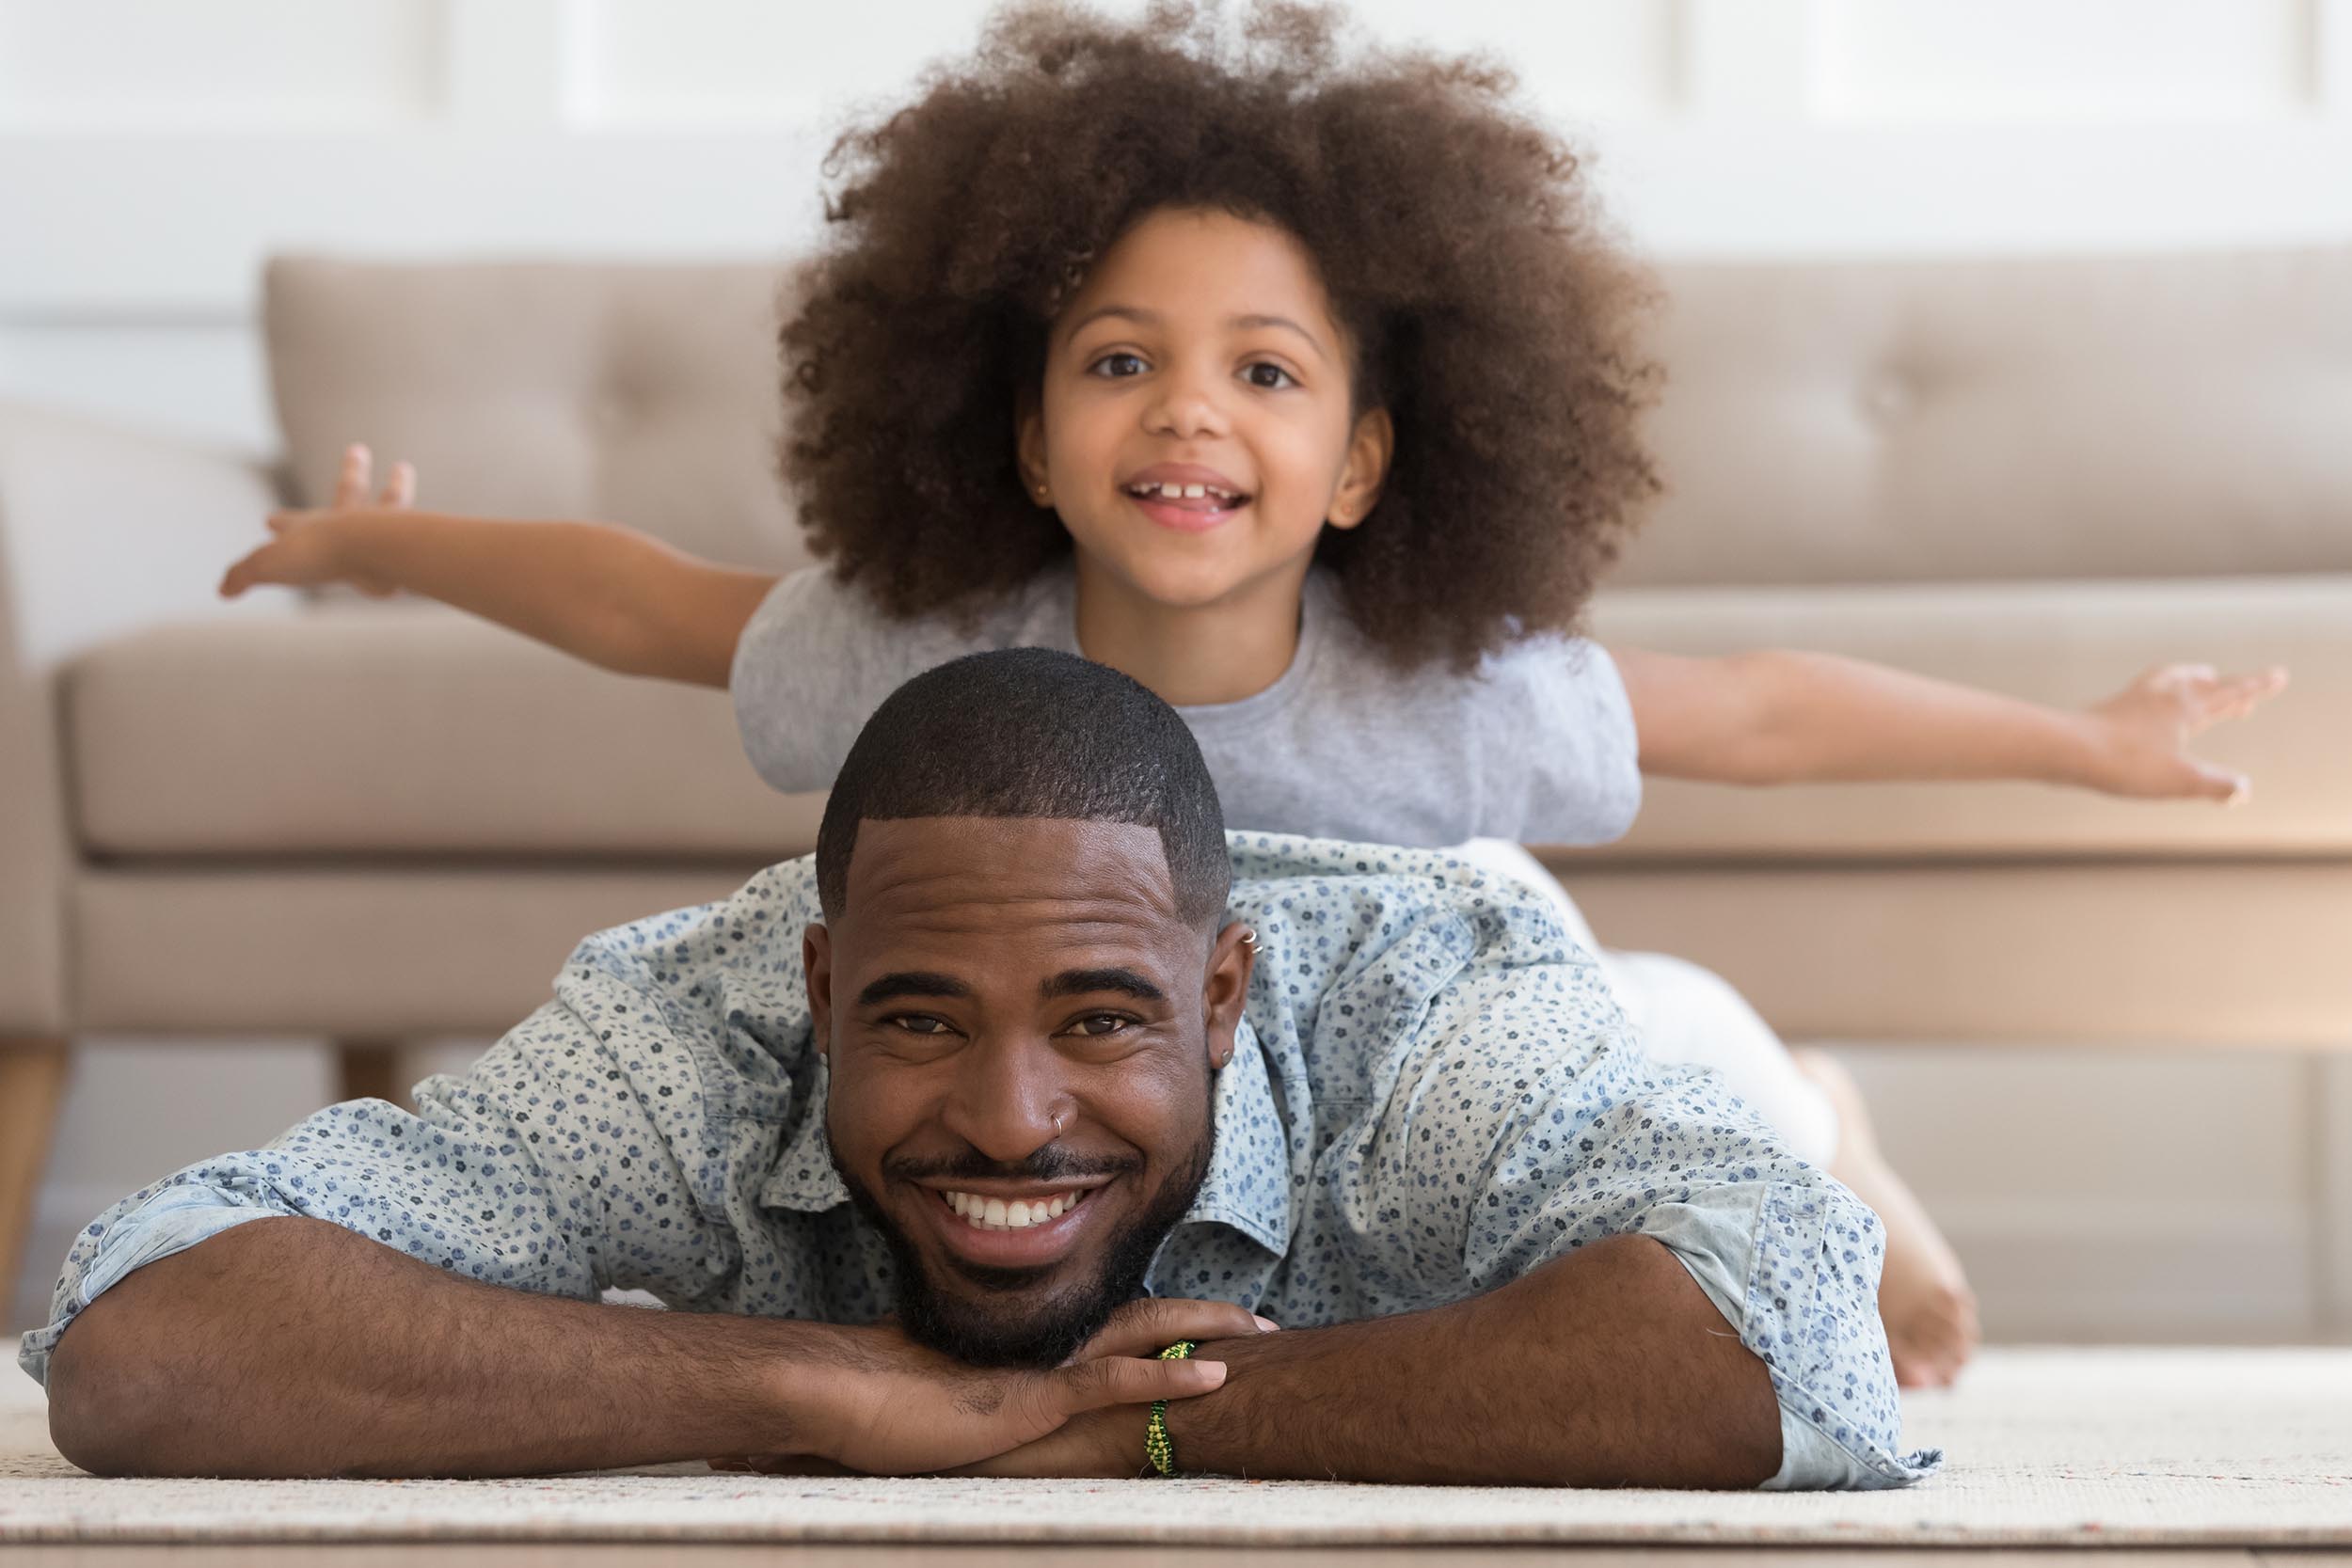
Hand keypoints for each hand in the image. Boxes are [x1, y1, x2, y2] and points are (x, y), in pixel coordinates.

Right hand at [219, 442, 414, 598]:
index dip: (282, 523)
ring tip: (404, 468)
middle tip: (357, 448)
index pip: (294, 522)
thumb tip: (223, 590)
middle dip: (351, 471)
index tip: (270, 519)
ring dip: (397, 485)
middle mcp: (349, 523)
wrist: (371, 551)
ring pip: (392, 501)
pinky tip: (427, 543)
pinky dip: (416, 542)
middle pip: (349, 489)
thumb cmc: (318, 553)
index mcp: (314, 526)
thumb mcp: (266, 564)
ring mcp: (382, 531)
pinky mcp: (408, 548)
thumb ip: (243, 575)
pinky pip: (414, 542)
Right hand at [709, 1298, 1271, 1478]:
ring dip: (1204, 1335)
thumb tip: (1008, 1405)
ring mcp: (1043, 1371)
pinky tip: (1212, 1377)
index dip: (1168, 1321)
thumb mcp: (957, 1400)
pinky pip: (1113, 1384)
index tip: (1215, 1326)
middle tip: (1261, 1321)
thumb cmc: (884, 1402)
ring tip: (1258, 1334)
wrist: (840, 1395)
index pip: (1116, 1325)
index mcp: (1033, 1345)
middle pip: (1144, 1319)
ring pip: (1143, 1339)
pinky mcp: (1033, 1400)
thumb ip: (994, 1396)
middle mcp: (1046, 1346)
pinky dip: (1167, 1380)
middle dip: (1206, 1319)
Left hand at [2076, 662, 2287, 801]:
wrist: (2068, 748)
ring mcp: (2135, 697)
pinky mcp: (2111, 706)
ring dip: (2194, 677)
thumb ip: (2215, 785)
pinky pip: (2146, 689)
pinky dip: (2161, 687)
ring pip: (2174, 678)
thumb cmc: (2124, 763)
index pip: (2231, 694)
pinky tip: (2149, 697)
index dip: (2256, 688)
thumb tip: (2243, 791)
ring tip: (2203, 674)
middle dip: (2231, 688)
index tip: (2278, 675)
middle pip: (2206, 685)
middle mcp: (2163, 694)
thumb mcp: (2179, 780)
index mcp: (2186, 707)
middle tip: (2248, 692)